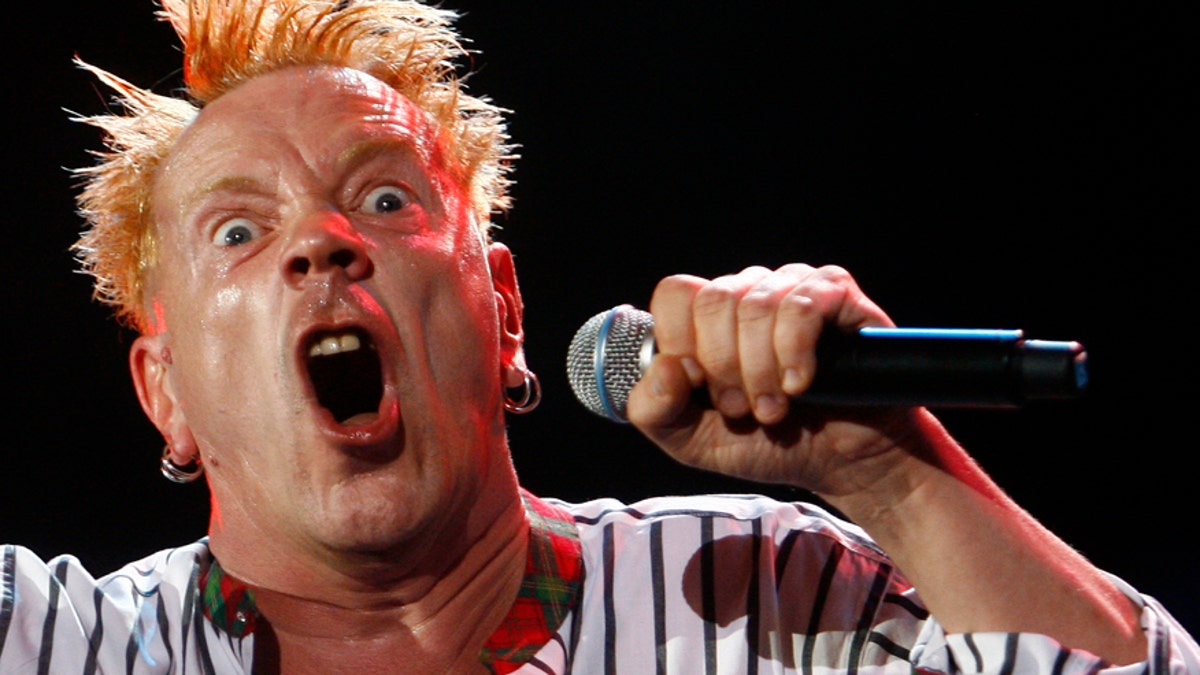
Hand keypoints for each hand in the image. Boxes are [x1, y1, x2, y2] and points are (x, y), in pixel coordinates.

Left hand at [626, 263, 925, 497]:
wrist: (841, 463)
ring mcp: (793, 287)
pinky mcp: (837, 295)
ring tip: (774, 410)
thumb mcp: (690, 441)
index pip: (676, 294)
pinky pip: (801, 307)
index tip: (701, 389)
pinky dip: (794, 353)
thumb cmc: (766, 443)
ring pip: (755, 307)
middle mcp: (748, 292)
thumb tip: (667, 365)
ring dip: (760, 372)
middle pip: (712, 300)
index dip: (681, 343)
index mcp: (707, 317)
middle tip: (741, 410)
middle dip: (723, 368)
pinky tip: (801, 386)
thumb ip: (653, 410)